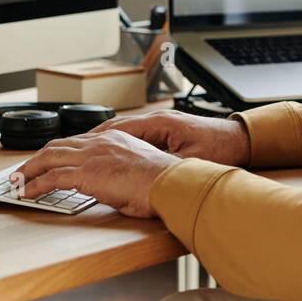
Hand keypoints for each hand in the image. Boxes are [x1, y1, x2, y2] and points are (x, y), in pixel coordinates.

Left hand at [14, 131, 179, 217]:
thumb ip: (119, 173)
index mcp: (114, 139)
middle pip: (57, 145)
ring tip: (16, 181)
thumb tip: (112, 187)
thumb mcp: (137, 171)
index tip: (47, 159)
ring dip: (29, 170)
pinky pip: (52, 178)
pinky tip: (26, 193)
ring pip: (48, 158)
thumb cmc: (161, 182)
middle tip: (23, 169)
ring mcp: (91, 156)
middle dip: (36, 158)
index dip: (58, 151)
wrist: (169, 182)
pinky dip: (35, 185)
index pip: (77, 141)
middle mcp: (99, 143)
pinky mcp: (86, 174)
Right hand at [83, 109, 250, 166]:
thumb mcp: (192, 164)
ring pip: (119, 130)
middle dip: (87, 140)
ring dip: (98, 140)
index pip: (118, 129)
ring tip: (74, 153)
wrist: (239, 138)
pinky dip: (114, 141)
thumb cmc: (220, 148)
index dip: (94, 141)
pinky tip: (103, 151)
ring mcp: (159, 123)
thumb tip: (142, 181)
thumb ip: (166, 170)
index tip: (72, 150)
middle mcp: (156, 119)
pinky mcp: (164, 129)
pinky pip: (131, 133)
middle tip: (62, 152)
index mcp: (160, 123)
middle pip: (113, 128)